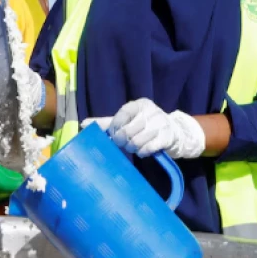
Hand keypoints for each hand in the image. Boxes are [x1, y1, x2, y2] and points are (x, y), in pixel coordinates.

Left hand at [82, 98, 205, 158]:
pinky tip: (142, 150)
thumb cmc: (143, 125)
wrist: (173, 131)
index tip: (113, 133)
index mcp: (139, 104)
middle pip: (127, 131)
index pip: (123, 114)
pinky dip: (142, 152)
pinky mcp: (167, 137)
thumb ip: (106, 123)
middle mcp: (151, 111)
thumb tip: (83, 124)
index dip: (115, 126)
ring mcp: (160, 124)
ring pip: (136, 141)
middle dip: (122, 141)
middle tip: (122, 143)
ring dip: (131, 148)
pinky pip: (148, 148)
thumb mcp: (126, 120)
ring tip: (132, 147)